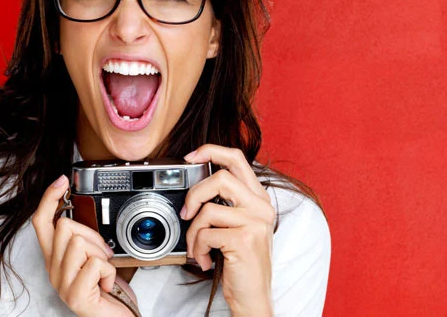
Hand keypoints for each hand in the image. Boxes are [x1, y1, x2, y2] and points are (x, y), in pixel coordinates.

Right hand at [32, 175, 137, 316]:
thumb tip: (80, 212)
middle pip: (65, 227)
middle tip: (102, 255)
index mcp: (55, 258)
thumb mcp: (92, 257)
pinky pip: (95, 264)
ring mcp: (62, 284)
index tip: (62, 181)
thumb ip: (82, 239)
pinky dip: (109, 271)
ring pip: (79, 242)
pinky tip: (106, 284)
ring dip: (101, 254)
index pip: (42, 222)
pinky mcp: (75, 295)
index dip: (49, 198)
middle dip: (92, 236)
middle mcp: (53, 270)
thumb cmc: (107, 289)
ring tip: (104, 271)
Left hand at [182, 145, 274, 316]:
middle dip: (194, 194)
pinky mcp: (245, 240)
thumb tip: (196, 187)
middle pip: (220, 177)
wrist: (253, 296)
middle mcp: (261, 207)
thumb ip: (225, 203)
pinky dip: (197, 248)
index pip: (237, 158)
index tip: (190, 157)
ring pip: (208, 210)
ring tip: (197, 247)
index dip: (211, 150)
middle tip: (186, 213)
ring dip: (193, 232)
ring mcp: (255, 222)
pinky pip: (206, 234)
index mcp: (258, 198)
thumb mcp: (237, 226)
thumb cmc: (240, 261)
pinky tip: (204, 260)